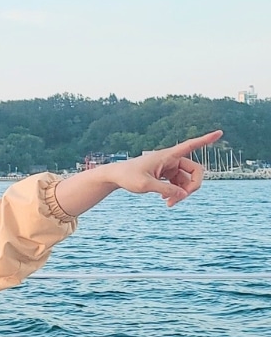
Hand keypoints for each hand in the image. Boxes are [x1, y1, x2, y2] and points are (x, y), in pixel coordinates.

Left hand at [104, 130, 220, 206]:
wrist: (116, 177)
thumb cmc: (128, 177)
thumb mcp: (145, 186)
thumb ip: (165, 190)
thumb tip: (183, 194)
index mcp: (167, 155)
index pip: (190, 145)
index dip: (206, 139)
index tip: (220, 132)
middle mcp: (172, 159)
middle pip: (196, 171)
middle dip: (192, 186)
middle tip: (181, 199)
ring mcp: (171, 167)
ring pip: (187, 181)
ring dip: (182, 193)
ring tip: (169, 204)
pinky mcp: (167, 175)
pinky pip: (180, 184)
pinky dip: (176, 193)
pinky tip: (167, 200)